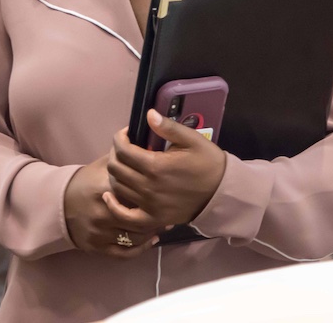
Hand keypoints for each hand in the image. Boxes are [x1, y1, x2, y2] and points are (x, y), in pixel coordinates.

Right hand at [64, 155, 160, 257]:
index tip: (165, 193)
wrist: (60, 202)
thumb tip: (149, 141)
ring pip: (136, 238)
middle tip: (168, 211)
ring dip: (152, 232)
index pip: (137, 194)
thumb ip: (126, 158)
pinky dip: (141, 249)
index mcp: (106, 190)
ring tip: (163, 224)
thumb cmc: (87, 180)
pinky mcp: (96, 247)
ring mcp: (99, 233)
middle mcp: (103, 213)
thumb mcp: (104, 165)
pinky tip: (152, 240)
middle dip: (156, 217)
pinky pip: (125, 254)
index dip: (154, 196)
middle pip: (140, 219)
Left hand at [103, 110, 226, 231]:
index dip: (119, 138)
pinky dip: (113, 206)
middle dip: (115, 153)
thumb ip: (168, 127)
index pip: (122, 150)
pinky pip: (124, 216)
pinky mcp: (153, 218)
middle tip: (126, 147)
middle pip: (115, 168)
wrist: (222, 192)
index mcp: (155, 165)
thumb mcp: (192, 139)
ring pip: (117, 187)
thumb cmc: (207, 162)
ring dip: (116, 173)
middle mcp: (148, 187)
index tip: (127, 133)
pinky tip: (109, 196)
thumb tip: (148, 114)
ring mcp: (149, 205)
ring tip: (125, 165)